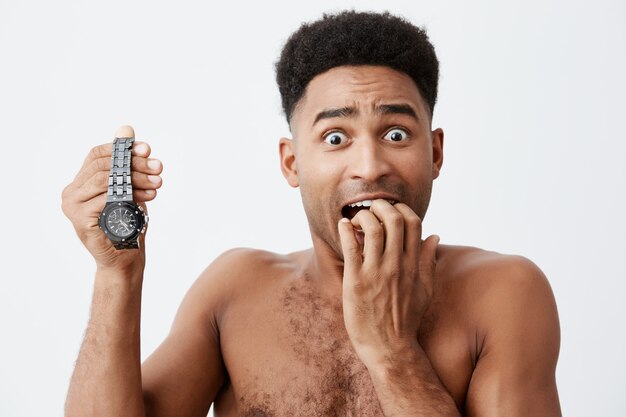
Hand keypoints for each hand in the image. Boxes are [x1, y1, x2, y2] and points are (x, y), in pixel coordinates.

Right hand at [61, 125, 162, 271]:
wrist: (125, 258)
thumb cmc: (128, 223)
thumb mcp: (131, 187)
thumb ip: (127, 161)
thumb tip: (126, 128)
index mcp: (80, 182)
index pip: (97, 154)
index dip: (122, 149)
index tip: (148, 149)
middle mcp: (71, 192)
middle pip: (103, 165)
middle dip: (134, 163)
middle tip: (158, 167)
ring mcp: (72, 206)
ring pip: (107, 180)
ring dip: (136, 178)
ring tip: (157, 182)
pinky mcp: (80, 219)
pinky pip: (107, 198)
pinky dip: (130, 195)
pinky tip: (148, 197)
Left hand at [337, 199, 439, 366]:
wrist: (389, 348)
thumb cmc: (405, 320)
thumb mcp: (425, 290)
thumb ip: (429, 261)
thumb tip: (434, 236)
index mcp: (414, 264)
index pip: (412, 222)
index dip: (400, 209)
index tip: (389, 212)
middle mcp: (397, 264)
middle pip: (393, 218)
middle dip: (380, 206)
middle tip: (370, 210)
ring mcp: (376, 271)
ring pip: (371, 227)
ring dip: (362, 216)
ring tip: (355, 221)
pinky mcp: (356, 280)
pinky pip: (350, 246)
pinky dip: (344, 230)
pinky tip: (342, 225)